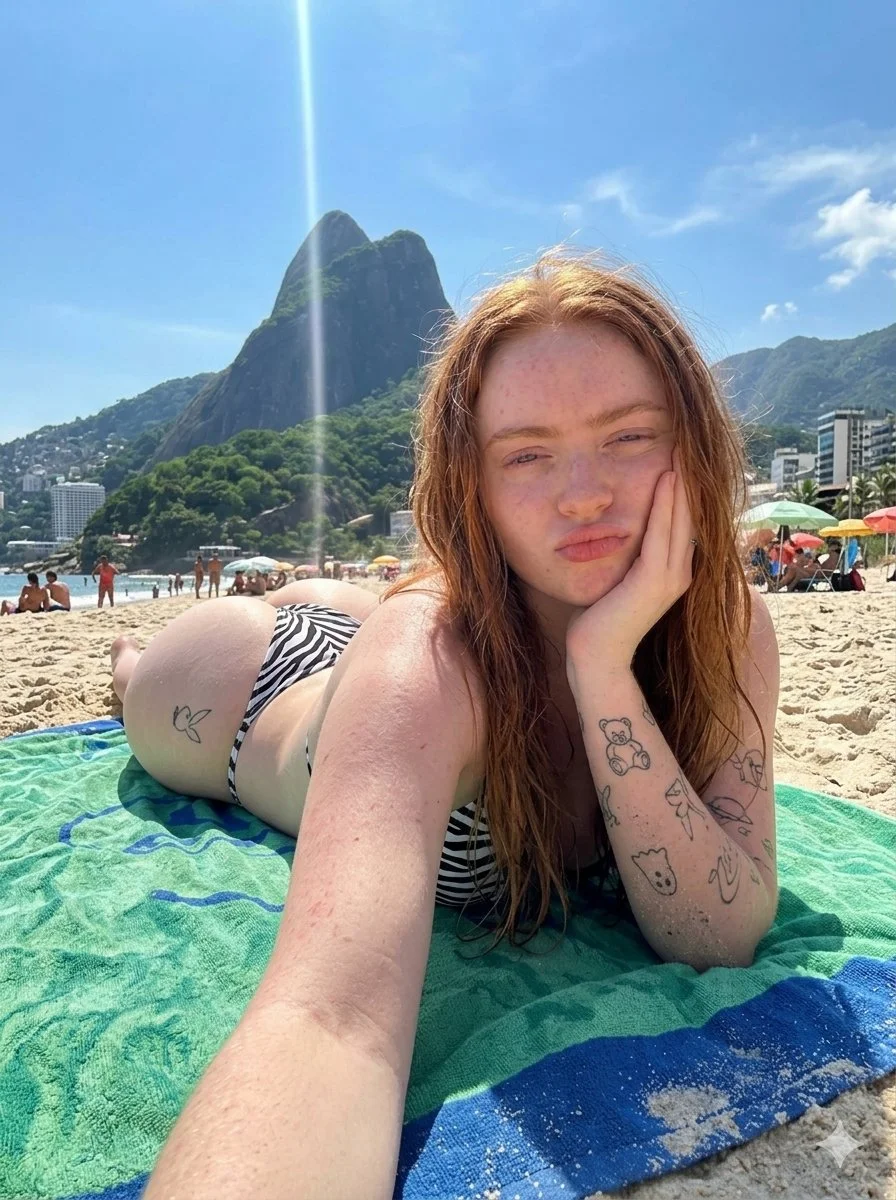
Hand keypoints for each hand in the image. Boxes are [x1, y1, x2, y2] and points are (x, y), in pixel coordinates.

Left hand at [565, 448, 696, 675]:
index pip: (682, 521)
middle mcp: (679, 572)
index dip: (685, 488)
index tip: (680, 453)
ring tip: (683, 448)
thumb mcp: (616, 576)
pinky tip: (667, 477)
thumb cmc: (597, 618)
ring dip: (683, 483)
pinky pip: (662, 534)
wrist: (594, 656)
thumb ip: (626, 554)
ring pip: (681, 520)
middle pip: (689, 515)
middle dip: (689, 476)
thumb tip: (616, 529)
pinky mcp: (655, 582)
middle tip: (688, 439)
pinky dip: (665, 505)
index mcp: (672, 571)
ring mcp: (671, 578)